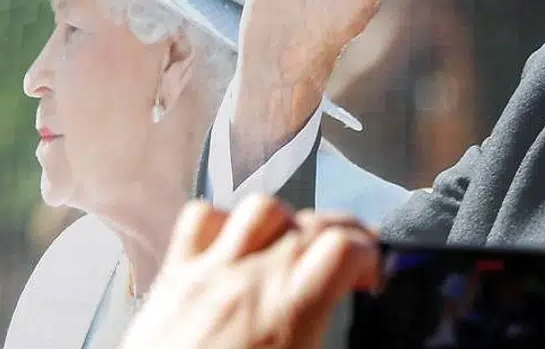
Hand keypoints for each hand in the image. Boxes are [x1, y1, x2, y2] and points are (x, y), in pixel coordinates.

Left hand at [120, 197, 380, 348]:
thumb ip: (326, 336)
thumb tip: (349, 333)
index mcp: (289, 311)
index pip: (346, 247)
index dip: (371, 255)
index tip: (370, 279)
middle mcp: (252, 279)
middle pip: (313, 222)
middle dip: (342, 234)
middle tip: (346, 262)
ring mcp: (210, 271)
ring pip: (262, 208)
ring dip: (286, 223)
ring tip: (291, 249)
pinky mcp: (174, 277)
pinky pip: (202, 218)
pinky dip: (224, 222)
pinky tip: (234, 247)